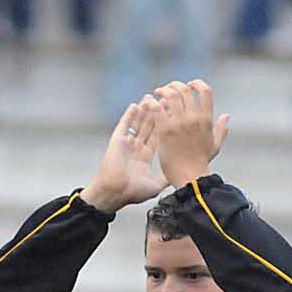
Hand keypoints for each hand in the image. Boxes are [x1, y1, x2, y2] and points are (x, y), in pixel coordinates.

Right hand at [79, 99, 166, 213]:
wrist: (114, 194)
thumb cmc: (131, 192)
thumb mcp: (154, 186)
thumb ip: (165, 179)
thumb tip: (178, 176)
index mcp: (143, 158)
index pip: (157, 136)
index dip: (165, 125)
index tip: (173, 113)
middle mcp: (135, 149)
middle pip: (148, 127)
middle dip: (156, 113)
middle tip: (164, 99)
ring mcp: (125, 145)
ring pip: (137, 124)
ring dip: (144, 111)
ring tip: (151, 98)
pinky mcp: (116, 142)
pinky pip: (124, 126)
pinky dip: (129, 115)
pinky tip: (135, 105)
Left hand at [146, 80, 229, 188]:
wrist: (189, 177)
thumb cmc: (201, 163)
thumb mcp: (215, 145)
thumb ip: (221, 129)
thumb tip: (226, 115)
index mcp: (207, 119)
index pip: (206, 91)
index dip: (197, 83)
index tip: (189, 84)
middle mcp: (194, 118)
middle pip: (185, 90)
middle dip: (175, 85)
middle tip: (166, 88)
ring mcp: (180, 123)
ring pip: (170, 95)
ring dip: (163, 90)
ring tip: (156, 93)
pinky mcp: (165, 130)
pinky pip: (157, 108)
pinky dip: (152, 102)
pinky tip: (147, 103)